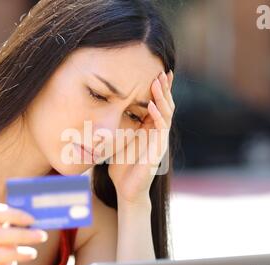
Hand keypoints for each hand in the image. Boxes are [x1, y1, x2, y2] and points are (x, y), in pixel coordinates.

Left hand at [108, 70, 174, 204]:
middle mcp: (158, 133)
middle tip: (163, 70)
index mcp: (150, 129)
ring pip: (166, 114)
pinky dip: (156, 115)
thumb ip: (119, 125)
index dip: (160, 89)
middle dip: (165, 88)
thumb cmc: (122, 167)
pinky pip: (160, 129)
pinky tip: (151, 104)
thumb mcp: (119, 140)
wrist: (127, 190)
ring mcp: (160, 141)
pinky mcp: (158, 150)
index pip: (157, 104)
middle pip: (166, 105)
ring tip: (158, 81)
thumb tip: (103, 108)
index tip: (158, 71)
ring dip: (162, 97)